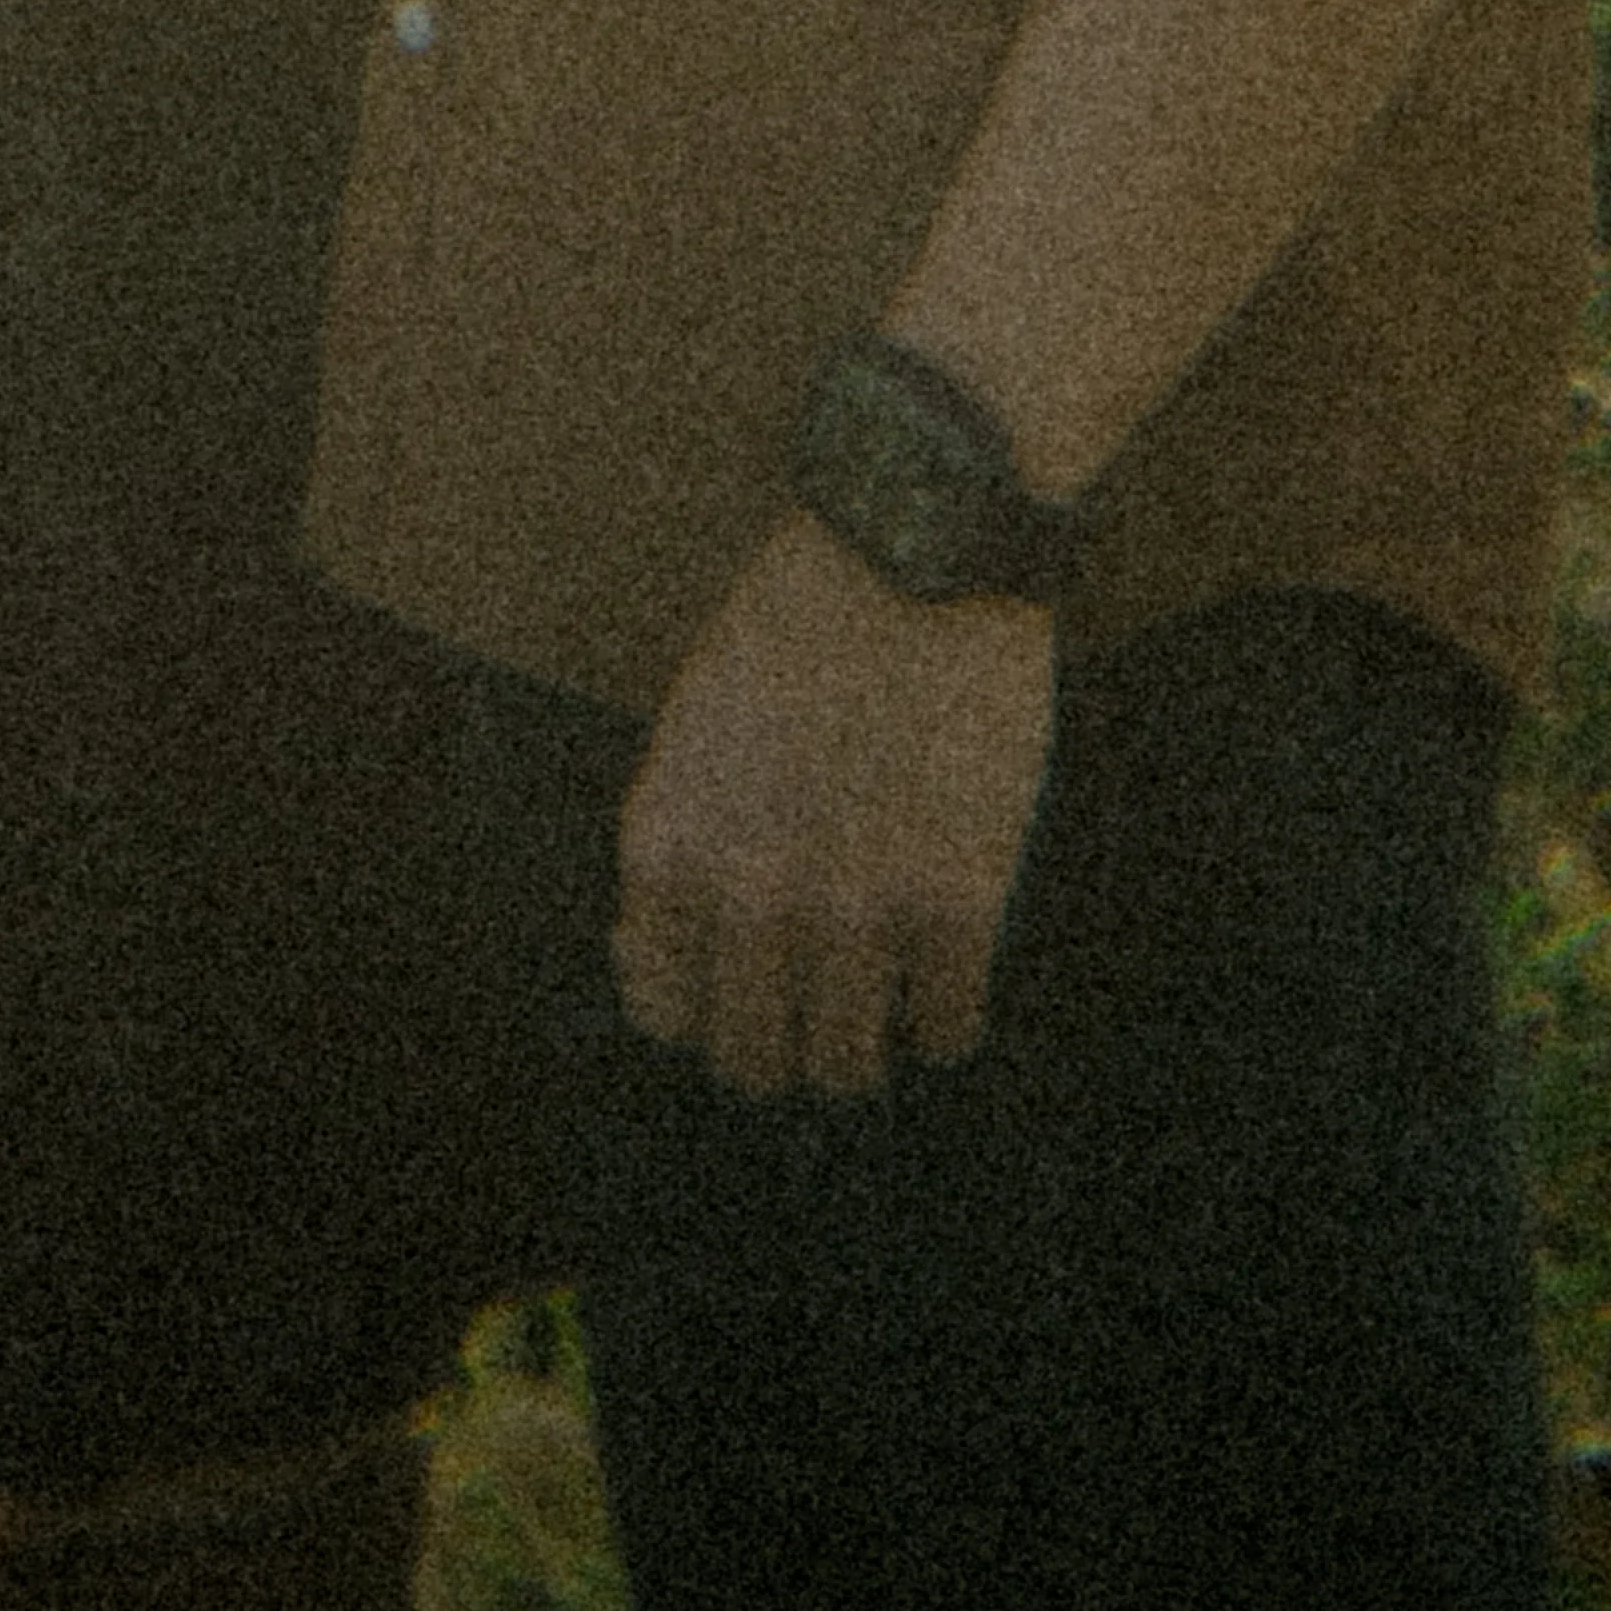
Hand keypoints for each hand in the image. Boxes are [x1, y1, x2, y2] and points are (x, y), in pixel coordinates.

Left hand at [612, 519, 1056, 1099]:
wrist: (916, 544)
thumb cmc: (801, 622)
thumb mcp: (693, 725)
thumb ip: (679, 841)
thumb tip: (656, 960)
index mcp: (669, 845)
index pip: (664, 1011)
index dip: (708, 1013)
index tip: (747, 993)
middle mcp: (747, 893)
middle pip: (756, 1060)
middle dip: (788, 1047)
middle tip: (825, 1014)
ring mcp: (853, 907)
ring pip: (850, 1066)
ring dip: (868, 1046)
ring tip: (888, 1002)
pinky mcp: (954, 901)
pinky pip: (947, 1029)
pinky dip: (946, 1020)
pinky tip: (948, 975)